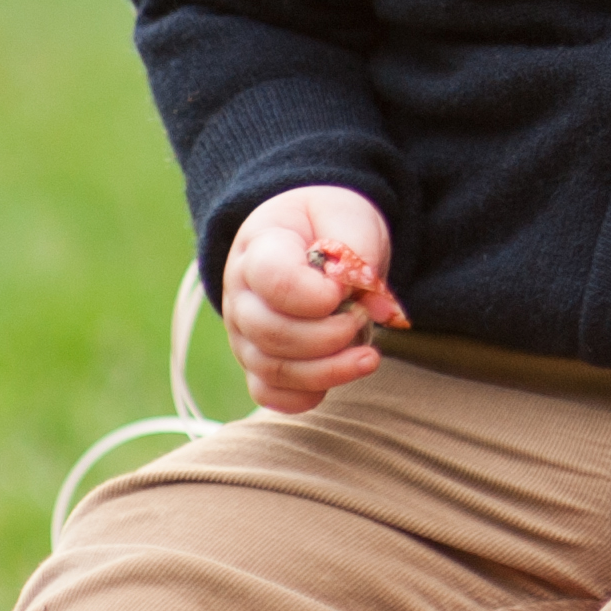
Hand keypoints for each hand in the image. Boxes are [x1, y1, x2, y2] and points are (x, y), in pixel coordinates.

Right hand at [223, 184, 409, 415]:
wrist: (314, 236)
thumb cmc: (329, 224)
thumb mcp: (348, 215)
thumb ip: (356, 249)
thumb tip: (366, 298)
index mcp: (259, 247)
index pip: (272, 279)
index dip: (315, 295)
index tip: (343, 290)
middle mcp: (241, 294)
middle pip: (270, 332)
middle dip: (328, 335)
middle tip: (364, 316)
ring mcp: (244, 333)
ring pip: (272, 369)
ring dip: (328, 369)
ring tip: (368, 355)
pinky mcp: (259, 362)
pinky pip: (269, 394)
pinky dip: (305, 396)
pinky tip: (341, 374)